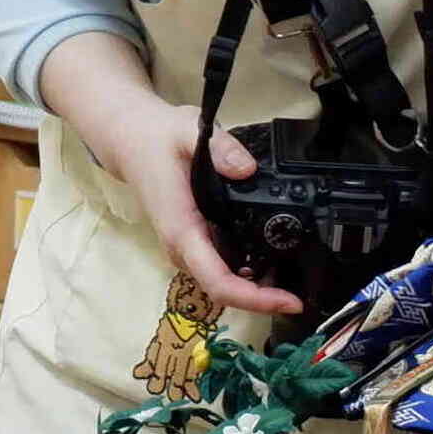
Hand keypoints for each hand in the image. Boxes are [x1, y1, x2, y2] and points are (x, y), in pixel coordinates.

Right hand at [83, 93, 301, 318]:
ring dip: (256, 288)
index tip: (290, 302)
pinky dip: (246, 272)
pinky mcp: (191, 241)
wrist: (130, 140)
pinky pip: (219, 267)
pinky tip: (273, 262)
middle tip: (302, 294)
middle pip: (224, 289)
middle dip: (262, 298)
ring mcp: (185, 247)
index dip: (254, 298)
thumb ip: (221, 149)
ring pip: (222, 282)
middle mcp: (182, 246)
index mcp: (182, 228)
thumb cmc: (157, 138)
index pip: (217, 280)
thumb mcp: (188, 130)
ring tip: (295, 280)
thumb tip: (246, 169)